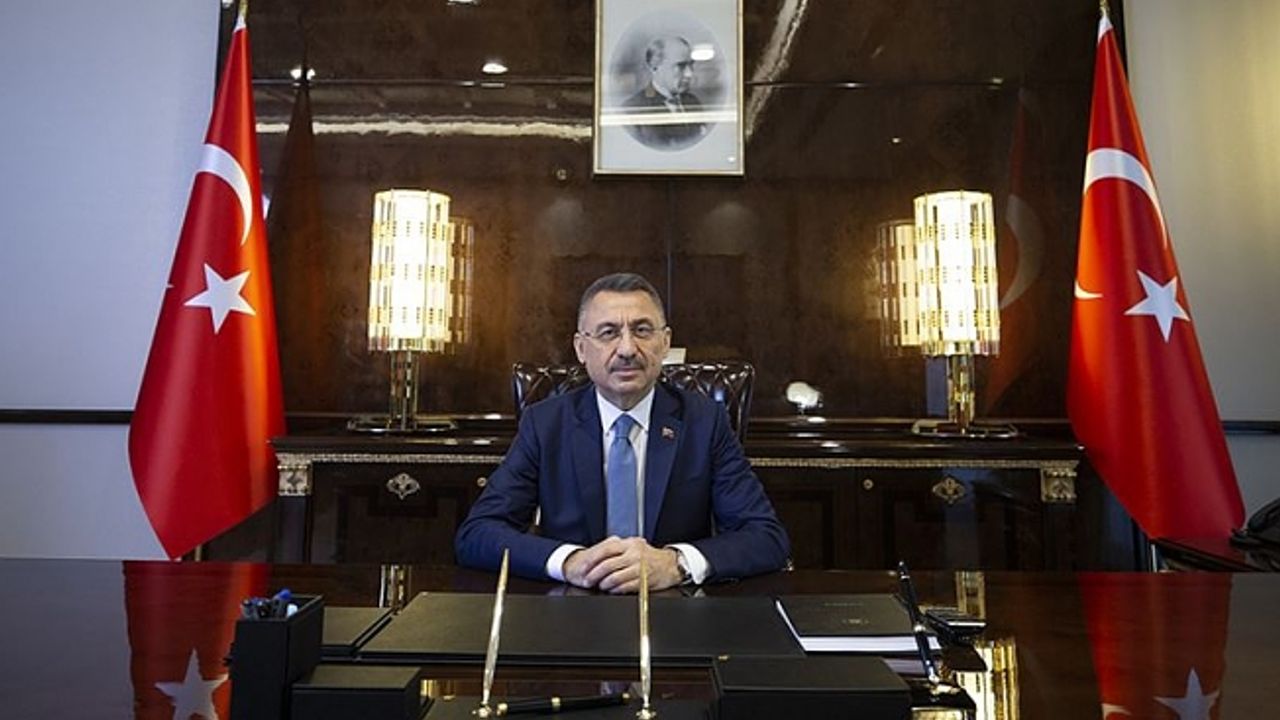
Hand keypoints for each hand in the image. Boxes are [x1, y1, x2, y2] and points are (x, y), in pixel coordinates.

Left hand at [561, 536, 682, 593]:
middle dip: (593, 575)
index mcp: (629, 544)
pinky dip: (615, 589)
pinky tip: (612, 589)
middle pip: (607, 565)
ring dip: (604, 584)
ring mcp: (640, 568)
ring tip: (600, 585)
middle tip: (587, 580)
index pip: (605, 550)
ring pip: (615, 577)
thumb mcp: (634, 547)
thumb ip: (618, 550)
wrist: (670, 565)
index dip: (591, 560)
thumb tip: (596, 558)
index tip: (583, 568)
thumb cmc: (649, 557)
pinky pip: (624, 587)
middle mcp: (634, 554)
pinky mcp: (644, 581)